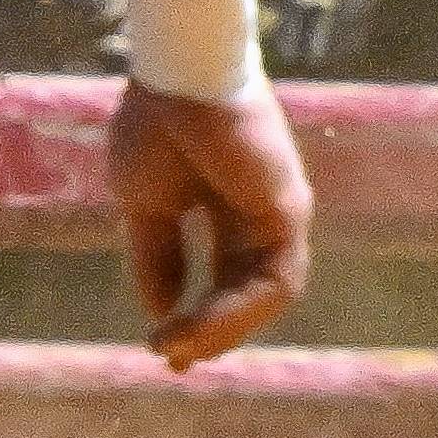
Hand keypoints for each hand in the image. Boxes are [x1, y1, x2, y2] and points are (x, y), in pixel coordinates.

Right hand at [109, 67, 313, 368]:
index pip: (224, 278)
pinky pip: (276, 277)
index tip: (164, 350)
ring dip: (223, 330)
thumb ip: (161, 258)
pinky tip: (198, 327)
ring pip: (267, 295)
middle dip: (212, 333)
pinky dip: (239, 310)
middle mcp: (259, 215)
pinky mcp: (288, 208)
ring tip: (178, 348)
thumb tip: (162, 312)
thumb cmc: (158, 126)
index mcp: (228, 210)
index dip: (197, 318)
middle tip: (173, 359)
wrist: (174, 77)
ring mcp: (279, 212)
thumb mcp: (149, 206)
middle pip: (248, 292)